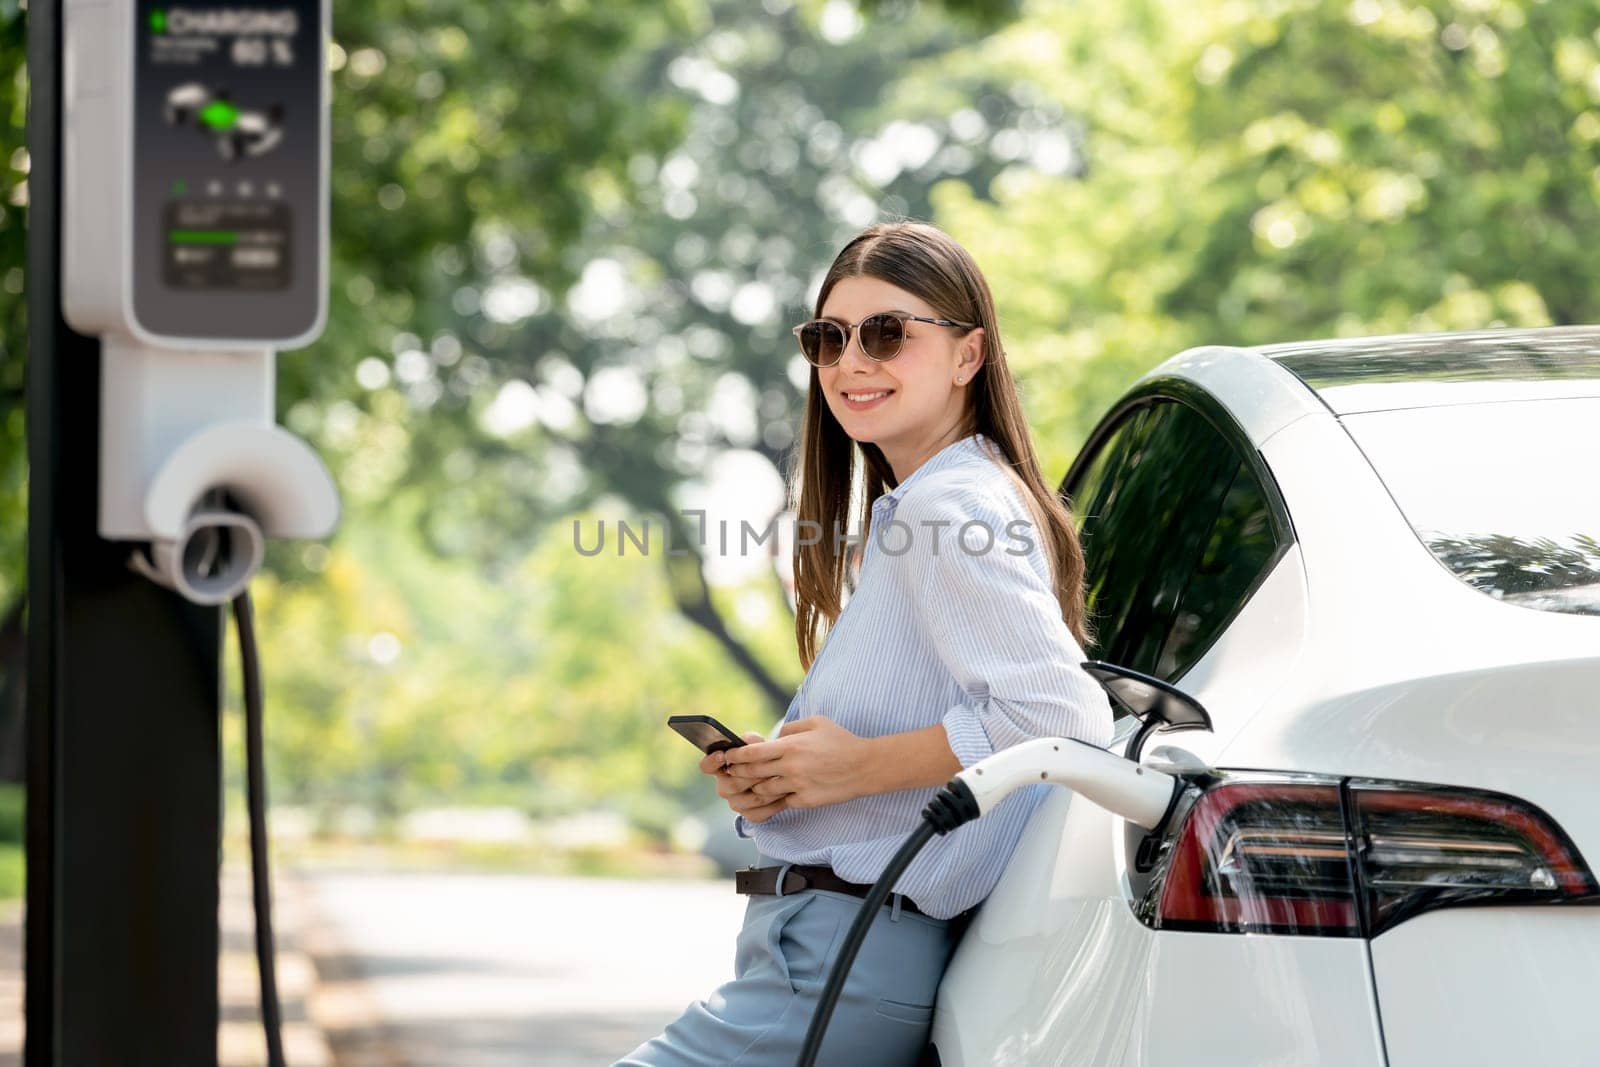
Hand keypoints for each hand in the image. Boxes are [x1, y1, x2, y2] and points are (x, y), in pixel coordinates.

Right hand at [700, 732, 788, 822]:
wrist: (778, 775)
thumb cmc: (762, 756)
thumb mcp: (757, 745)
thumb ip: (751, 741)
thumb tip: (748, 741)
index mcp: (720, 767)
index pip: (706, 766)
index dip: (712, 761)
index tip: (723, 755)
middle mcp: (724, 787)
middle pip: (732, 785)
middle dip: (753, 775)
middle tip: (769, 767)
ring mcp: (735, 803)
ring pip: (750, 800)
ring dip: (767, 789)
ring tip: (781, 779)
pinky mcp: (750, 814)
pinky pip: (761, 813)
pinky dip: (774, 804)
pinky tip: (785, 794)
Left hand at [721, 716, 868, 810]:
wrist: (864, 766)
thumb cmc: (841, 741)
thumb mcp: (815, 723)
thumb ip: (790, 728)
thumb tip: (773, 737)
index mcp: (790, 746)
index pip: (752, 753)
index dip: (735, 756)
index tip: (728, 756)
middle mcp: (790, 767)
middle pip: (752, 773)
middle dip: (738, 772)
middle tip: (732, 771)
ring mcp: (797, 786)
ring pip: (764, 790)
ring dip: (755, 786)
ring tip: (752, 782)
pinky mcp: (805, 801)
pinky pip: (782, 802)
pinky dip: (776, 797)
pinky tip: (774, 793)